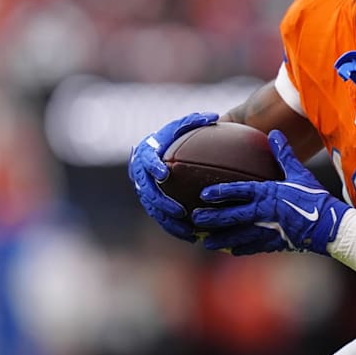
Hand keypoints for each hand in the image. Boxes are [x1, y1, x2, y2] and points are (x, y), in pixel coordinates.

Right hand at [128, 111, 218, 241]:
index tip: (163, 173)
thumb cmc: (169, 136)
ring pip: (153, 210)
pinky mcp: (151, 203)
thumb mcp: (179, 127)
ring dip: (168, 222)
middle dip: (162, 202)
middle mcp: (141, 175)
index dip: (153, 167)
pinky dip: (175, 228)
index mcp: (146, 154)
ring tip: (187, 231)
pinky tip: (192, 237)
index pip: (146, 161)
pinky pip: (161, 219)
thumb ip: (194, 121)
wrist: (152, 151)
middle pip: (148, 192)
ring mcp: (144, 191)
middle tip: (179, 211)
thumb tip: (215, 116)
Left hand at [194, 130, 350, 254]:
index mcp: (269, 193)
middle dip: (212, 218)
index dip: (221, 192)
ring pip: (238, 236)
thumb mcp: (300, 173)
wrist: (330, 225)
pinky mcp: (275, 243)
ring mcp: (268, 230)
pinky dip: (240, 249)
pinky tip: (230, 250)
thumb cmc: (315, 197)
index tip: (204, 194)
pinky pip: (253, 247)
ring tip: (204, 242)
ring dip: (220, 238)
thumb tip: (274, 133)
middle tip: (195, 219)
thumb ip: (284, 154)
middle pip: (232, 216)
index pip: (239, 191)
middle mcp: (264, 213)